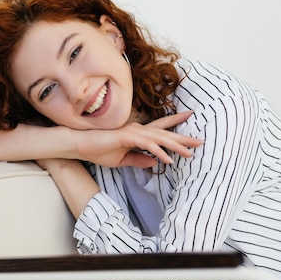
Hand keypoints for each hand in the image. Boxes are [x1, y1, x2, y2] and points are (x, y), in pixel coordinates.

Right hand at [74, 111, 201, 167]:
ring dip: (176, 145)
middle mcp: (137, 129)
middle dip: (183, 137)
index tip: (190, 117)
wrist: (79, 145)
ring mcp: (133, 132)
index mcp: (137, 133)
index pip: (160, 128)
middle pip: (165, 133)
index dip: (175, 122)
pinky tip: (169, 159)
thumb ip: (138, 159)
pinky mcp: (126, 137)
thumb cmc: (97, 150)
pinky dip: (159, 152)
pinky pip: (147, 145)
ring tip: (190, 152)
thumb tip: (154, 162)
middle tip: (200, 141)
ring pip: (160, 138)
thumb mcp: (122, 159)